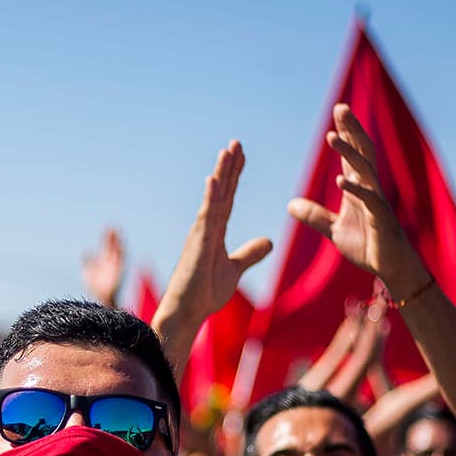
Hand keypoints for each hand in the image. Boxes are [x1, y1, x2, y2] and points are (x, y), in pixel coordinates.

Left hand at [82, 227, 125, 307]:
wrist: (100, 298)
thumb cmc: (95, 287)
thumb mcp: (88, 272)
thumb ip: (88, 261)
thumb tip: (85, 250)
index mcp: (105, 261)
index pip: (107, 246)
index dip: (107, 237)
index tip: (108, 227)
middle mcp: (111, 263)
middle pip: (113, 247)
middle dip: (113, 238)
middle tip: (113, 227)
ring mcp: (116, 268)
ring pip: (119, 252)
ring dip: (119, 243)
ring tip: (118, 234)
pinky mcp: (119, 274)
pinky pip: (121, 263)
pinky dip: (122, 255)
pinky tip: (121, 247)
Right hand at [158, 141, 272, 322]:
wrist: (187, 313)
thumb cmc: (204, 293)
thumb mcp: (234, 270)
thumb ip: (249, 254)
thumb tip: (269, 242)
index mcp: (214, 232)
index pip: (227, 198)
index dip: (234, 176)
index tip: (240, 155)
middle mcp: (205, 228)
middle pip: (221, 192)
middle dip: (229, 167)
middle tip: (236, 143)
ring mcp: (200, 234)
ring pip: (213, 199)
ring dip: (220, 175)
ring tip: (227, 152)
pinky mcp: (198, 244)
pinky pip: (206, 217)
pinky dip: (210, 198)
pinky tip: (214, 180)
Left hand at [288, 104, 427, 295]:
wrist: (391, 268)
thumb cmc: (369, 247)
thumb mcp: (334, 230)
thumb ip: (314, 216)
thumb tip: (289, 205)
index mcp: (359, 188)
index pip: (351, 155)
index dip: (346, 133)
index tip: (337, 111)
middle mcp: (370, 189)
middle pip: (362, 152)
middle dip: (352, 130)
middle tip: (340, 108)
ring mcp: (377, 201)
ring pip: (364, 170)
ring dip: (348, 153)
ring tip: (332, 137)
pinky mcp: (380, 218)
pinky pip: (368, 200)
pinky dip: (354, 189)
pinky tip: (340, 180)